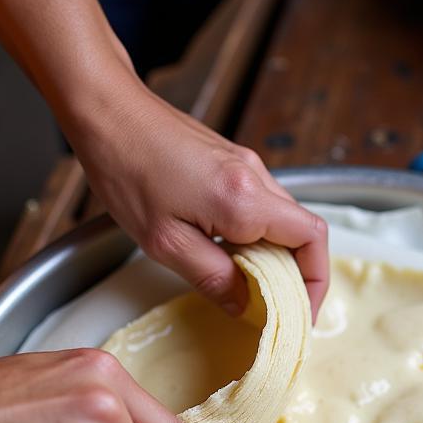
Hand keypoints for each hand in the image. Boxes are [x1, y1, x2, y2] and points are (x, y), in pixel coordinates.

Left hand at [64, 66, 329, 319]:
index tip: (300, 311)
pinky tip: (228, 251)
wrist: (107, 112)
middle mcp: (256, 177)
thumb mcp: (164, 242)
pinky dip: (257, 235)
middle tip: (272, 307)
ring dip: (275, 255)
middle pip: (302, 231)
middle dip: (296, 274)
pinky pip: (261, 205)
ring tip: (248, 283)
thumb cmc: (126, 173)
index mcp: (244, 199)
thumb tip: (246, 305)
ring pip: (282, 219)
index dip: (315, 281)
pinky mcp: (232, 161)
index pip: (311, 239)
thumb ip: (212, 277)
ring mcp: (246, 165)